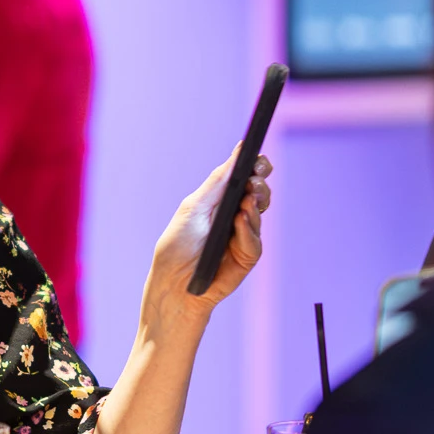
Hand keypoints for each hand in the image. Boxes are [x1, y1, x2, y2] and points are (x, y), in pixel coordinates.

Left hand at [142, 155, 270, 322]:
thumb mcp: (195, 206)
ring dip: (254, 205)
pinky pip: (255, 241)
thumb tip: (239, 151)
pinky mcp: (247, 256)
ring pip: (260, 214)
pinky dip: (247, 230)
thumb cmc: (179, 243)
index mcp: (221, 199)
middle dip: (259, 184)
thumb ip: (218, 181)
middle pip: (259, 192)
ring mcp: (243, 235)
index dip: (256, 167)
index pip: (245, 177)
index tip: (260, 160)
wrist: (174, 282)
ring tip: (246, 201)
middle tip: (254, 181)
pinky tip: (239, 223)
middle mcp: (236, 214)